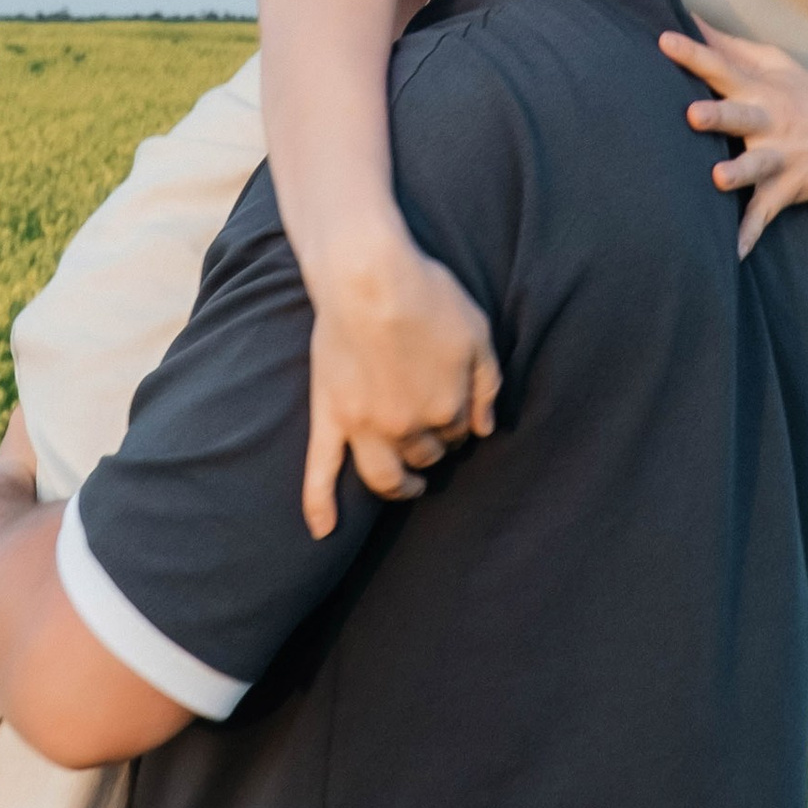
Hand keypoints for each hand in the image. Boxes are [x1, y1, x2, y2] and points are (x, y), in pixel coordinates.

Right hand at [301, 232, 499, 539]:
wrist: (367, 275)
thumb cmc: (427, 295)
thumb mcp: (477, 333)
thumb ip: (488, 385)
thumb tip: (486, 429)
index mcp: (446, 409)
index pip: (459, 432)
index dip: (459, 422)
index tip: (455, 408)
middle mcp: (406, 429)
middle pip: (424, 455)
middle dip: (433, 451)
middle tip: (434, 439)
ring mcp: (363, 428)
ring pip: (384, 477)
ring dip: (398, 488)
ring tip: (408, 488)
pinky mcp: (329, 417)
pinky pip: (319, 472)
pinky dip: (320, 505)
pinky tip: (322, 532)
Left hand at [657, 26, 807, 256]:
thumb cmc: (802, 95)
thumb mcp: (774, 63)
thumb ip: (727, 44)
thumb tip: (686, 16)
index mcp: (760, 88)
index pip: (721, 67)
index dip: (693, 54)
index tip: (663, 41)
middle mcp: (768, 122)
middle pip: (739, 116)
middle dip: (718, 117)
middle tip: (692, 115)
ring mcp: (779, 158)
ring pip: (755, 167)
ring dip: (738, 174)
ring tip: (718, 180)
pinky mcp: (785, 190)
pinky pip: (763, 216)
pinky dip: (749, 236)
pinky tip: (731, 256)